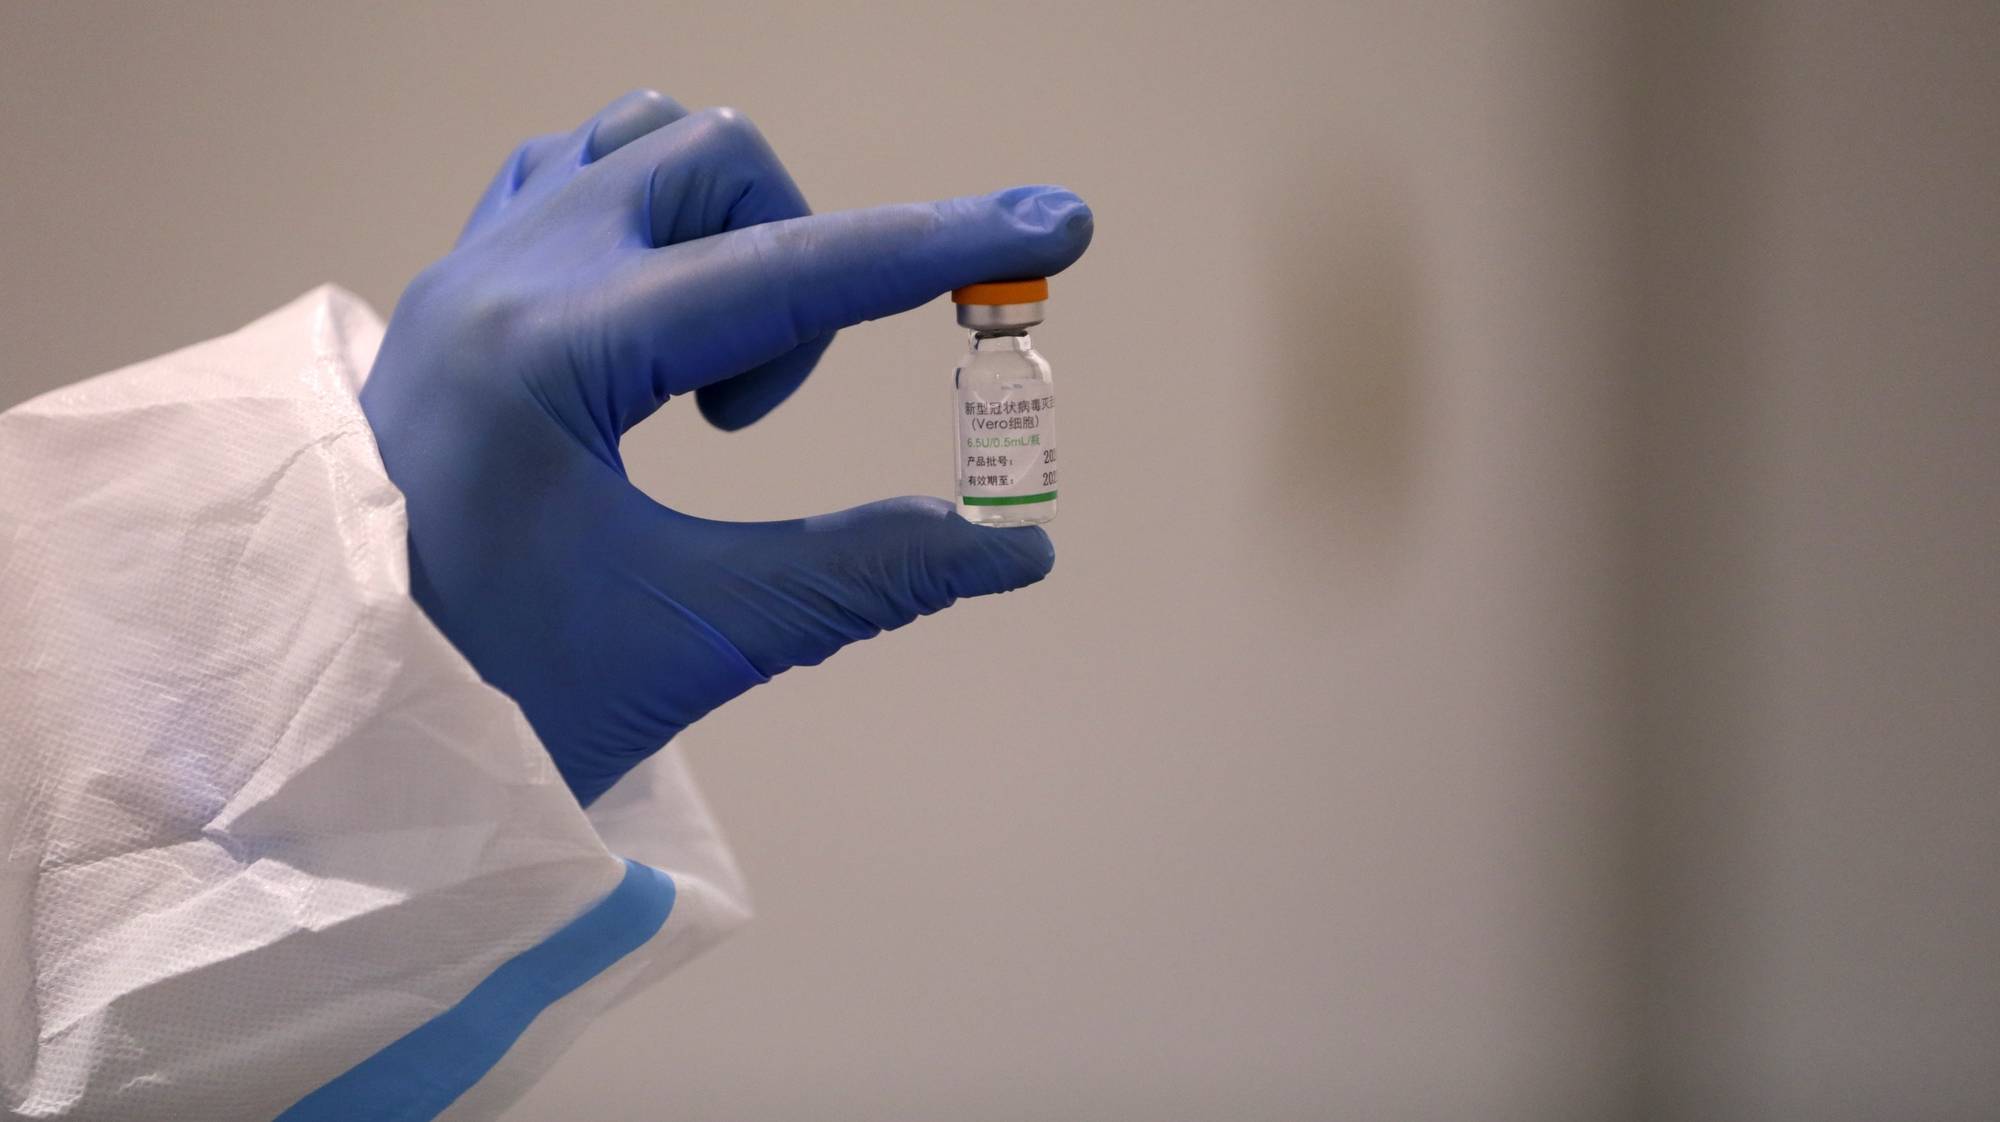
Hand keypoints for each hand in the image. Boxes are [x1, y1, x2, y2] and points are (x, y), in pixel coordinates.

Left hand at [360, 90, 1092, 803]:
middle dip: (798, 257)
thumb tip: (1016, 550)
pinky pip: (570, 187)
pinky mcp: (452, 300)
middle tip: (761, 412)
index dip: (936, 248)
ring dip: (723, 234)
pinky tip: (658, 341)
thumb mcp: (694, 640)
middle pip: (709, 162)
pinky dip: (652, 234)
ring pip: (636, 150)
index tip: (1053, 225)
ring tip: (708, 378)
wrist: (333, 727)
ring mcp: (462, 277)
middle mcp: (496, 281)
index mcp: (548, 356)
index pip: (786, 272)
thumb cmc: (493, 696)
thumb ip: (865, 577)